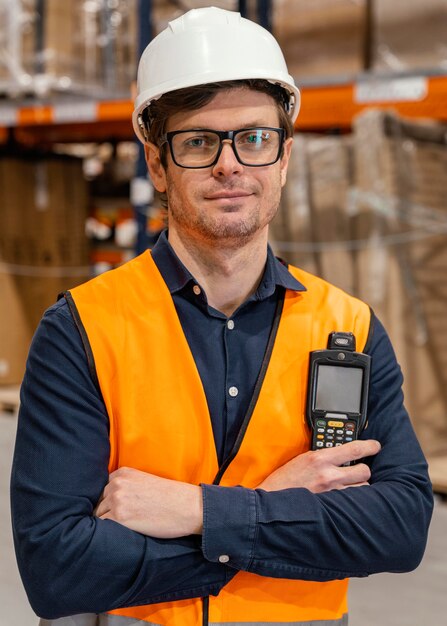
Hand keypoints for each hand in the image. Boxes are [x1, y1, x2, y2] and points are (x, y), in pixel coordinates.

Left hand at [95, 467, 202, 537]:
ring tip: (119, 530)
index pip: (103, 488)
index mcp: (123, 473)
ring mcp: (117, 500)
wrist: (186, 507)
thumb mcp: (145, 481)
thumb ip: (127, 486)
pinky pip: (101, 527)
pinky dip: (106, 532)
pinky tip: (118, 535)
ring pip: (98, 515)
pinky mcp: (119, 518)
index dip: (108, 501)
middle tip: (119, 522)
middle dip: (106, 512)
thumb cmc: (170, 497)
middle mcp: (117, 484)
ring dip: (106, 523)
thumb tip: (110, 501)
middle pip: (98, 501)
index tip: (116, 509)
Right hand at [257, 440, 380, 492]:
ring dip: (360, 486)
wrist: (274, 500)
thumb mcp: (303, 459)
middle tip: (359, 469)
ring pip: (362, 488)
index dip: (369, 446)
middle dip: (364, 469)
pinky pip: (353, 502)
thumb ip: (323, 457)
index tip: (376, 446)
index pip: (354, 449)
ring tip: (351, 485)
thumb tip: (340, 455)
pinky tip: (348, 499)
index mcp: (320, 458)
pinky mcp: (332, 508)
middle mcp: (328, 475)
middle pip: (363, 470)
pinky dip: (353, 499)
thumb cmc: (286, 480)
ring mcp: (332, 493)